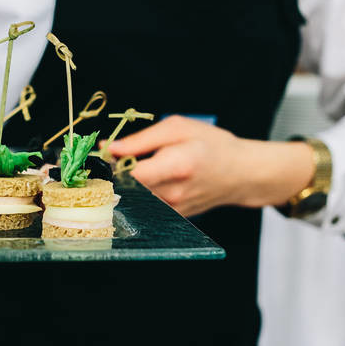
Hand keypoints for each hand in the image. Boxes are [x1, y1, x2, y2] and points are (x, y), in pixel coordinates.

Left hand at [108, 116, 313, 216]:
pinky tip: (144, 181)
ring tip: (129, 169)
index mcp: (177, 165)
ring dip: (125, 185)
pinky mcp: (173, 217)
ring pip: (134, 199)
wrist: (241, 173)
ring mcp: (174, 209)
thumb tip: (109, 148)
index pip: (130, 173)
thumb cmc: (212, 145)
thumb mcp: (178, 128)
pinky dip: (138, 194)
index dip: (110, 166)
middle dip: (114, 175)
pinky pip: (145, 206)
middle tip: (110, 161)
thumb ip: (141, 139)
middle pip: (128, 188)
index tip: (103, 155)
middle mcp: (174, 192)